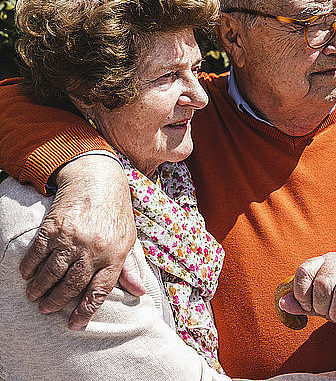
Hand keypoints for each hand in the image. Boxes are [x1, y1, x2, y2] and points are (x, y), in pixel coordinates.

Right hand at [19, 155, 142, 329]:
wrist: (97, 179)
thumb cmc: (115, 211)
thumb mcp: (128, 237)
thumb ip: (129, 267)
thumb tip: (139, 292)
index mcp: (115, 254)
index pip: (100, 291)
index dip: (86, 310)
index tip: (74, 324)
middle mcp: (93, 249)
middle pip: (72, 286)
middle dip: (57, 302)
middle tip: (47, 309)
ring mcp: (72, 239)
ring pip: (51, 274)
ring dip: (40, 289)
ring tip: (35, 296)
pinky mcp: (53, 229)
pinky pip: (37, 256)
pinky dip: (29, 268)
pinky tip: (28, 275)